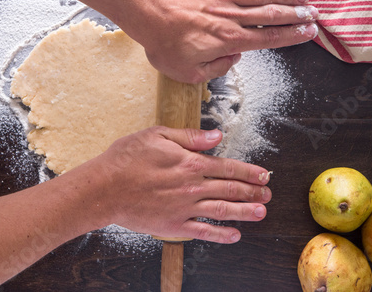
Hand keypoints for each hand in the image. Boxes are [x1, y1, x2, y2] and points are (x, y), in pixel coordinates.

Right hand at [90, 126, 271, 243]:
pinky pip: (203, 232)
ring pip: (222, 211)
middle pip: (230, 190)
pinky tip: (234, 235)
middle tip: (268, 195)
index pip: (227, 167)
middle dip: (252, 192)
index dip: (248, 172)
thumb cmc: (126, 159)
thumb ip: (189, 137)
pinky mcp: (173, 225)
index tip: (263, 175)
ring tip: (261, 213)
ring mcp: (184, 208)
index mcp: (190, 163)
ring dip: (245, 212)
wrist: (103, 188)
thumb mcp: (157, 135)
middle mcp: (192, 187)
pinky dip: (220, 235)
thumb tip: (216, 135)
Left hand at [138, 0, 317, 82]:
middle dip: (296, 15)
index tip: (308, 33)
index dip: (291, 36)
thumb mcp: (188, 73)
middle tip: (313, 14)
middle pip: (271, 15)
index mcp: (228, 40)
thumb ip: (216, 69)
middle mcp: (231, 17)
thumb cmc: (164, 44)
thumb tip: (233, 59)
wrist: (146, 13)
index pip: (268, 39)